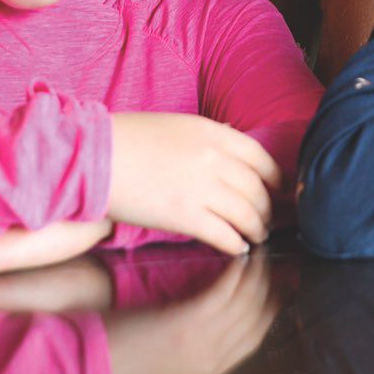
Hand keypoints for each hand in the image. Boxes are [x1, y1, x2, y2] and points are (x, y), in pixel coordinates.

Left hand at [105, 254, 280, 373]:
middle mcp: (213, 362)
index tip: (276, 279)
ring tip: (259, 247)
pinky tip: (238, 254)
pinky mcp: (186, 326)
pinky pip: (225, 295)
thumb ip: (192, 337)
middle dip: (272, 286)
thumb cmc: (118, 356)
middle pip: (259, 320)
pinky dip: (237, 273)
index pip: (255, 335)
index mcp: (210, 372)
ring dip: (257, 273)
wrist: (84, 367)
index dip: (269, 305)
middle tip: (278, 256)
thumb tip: (209, 308)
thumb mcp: (165, 356)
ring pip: (247, 304)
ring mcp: (202, 347)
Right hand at [108, 112, 279, 252]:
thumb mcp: (178, 125)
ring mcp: (202, 188)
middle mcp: (215, 159)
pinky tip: (236, 248)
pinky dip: (235, 244)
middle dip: (266, 209)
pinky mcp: (186, 216)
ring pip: (247, 215)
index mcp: (214, 133)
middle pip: (257, 190)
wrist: (95, 156)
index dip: (275, 178)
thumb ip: (208, 138)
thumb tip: (230, 148)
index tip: (278, 190)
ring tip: (255, 237)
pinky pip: (224, 235)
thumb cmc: (129, 139)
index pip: (261, 158)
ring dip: (255, 229)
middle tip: (266, 220)